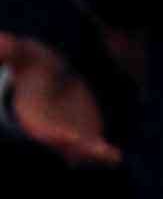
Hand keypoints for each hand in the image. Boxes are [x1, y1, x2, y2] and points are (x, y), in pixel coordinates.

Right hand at [0, 33, 119, 168]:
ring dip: (93, 155)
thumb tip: (0, 40)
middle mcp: (51, 128)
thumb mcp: (26, 55)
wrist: (51, 76)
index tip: (65, 137)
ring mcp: (68, 133)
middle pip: (63, 144)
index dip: (52, 133)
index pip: (41, 127)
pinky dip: (104, 154)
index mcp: (34, 114)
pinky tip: (115, 158)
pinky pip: (94, 147)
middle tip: (97, 149)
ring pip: (80, 150)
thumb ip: (13, 50)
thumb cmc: (35, 66)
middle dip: (77, 147)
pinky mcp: (86, 133)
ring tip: (110, 156)